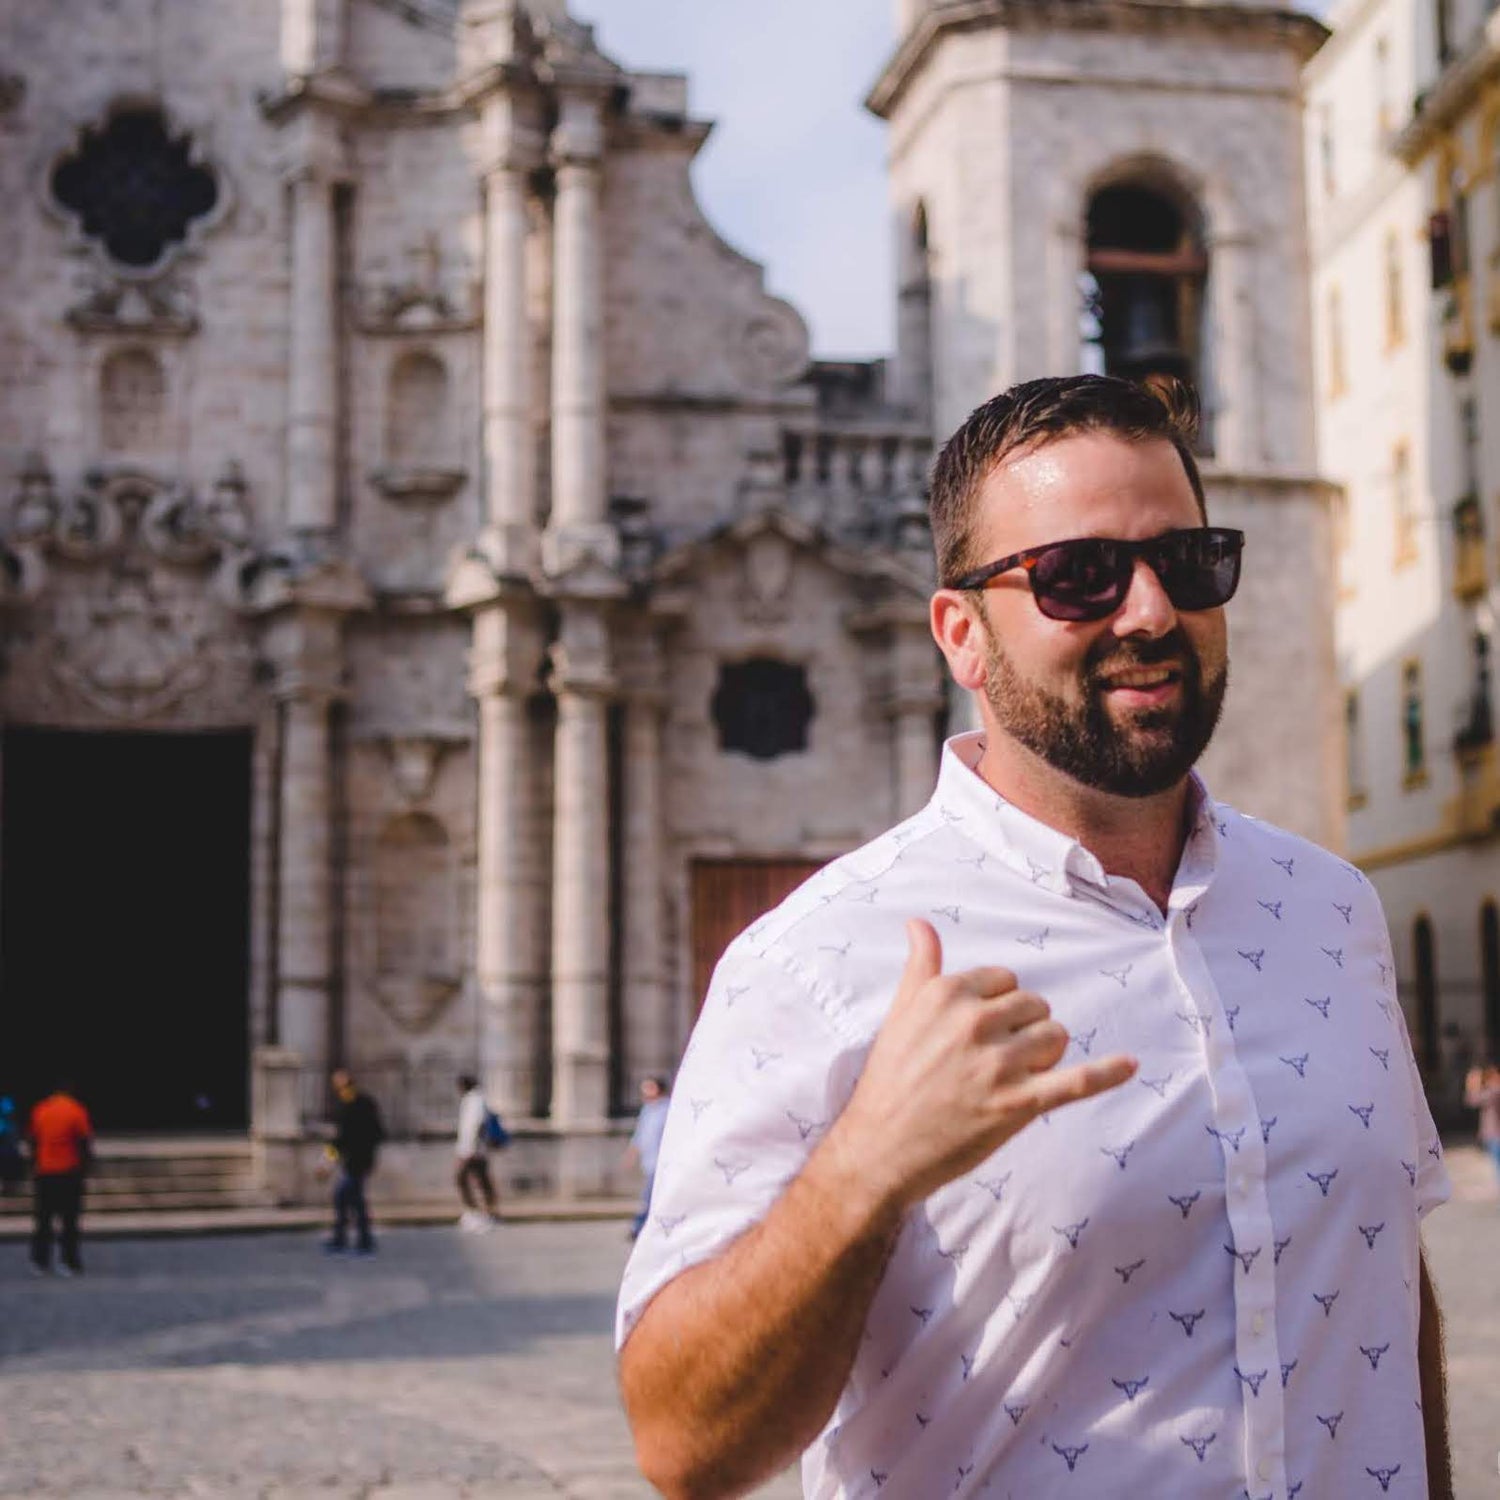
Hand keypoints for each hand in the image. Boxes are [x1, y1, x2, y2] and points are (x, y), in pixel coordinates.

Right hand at [828, 919, 1136, 1212]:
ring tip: (1012, 1077)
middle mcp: (974, 1021)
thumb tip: (919, 923)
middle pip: (1034, 1006)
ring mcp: (999, 1064)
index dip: (998, 1005)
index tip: (981, 1030)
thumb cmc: (890, 1079)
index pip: (1005, 980)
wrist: (881, 1147)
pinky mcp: (1019, 1103)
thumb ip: (921, 964)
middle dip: (1023, 1028)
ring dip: (1044, 1054)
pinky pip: (1076, 1081)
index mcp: (947, 994)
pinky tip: (1130, 1065)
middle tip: (992, 1060)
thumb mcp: (900, 1013)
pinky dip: (1106, 1073)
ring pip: (1055, 1037)